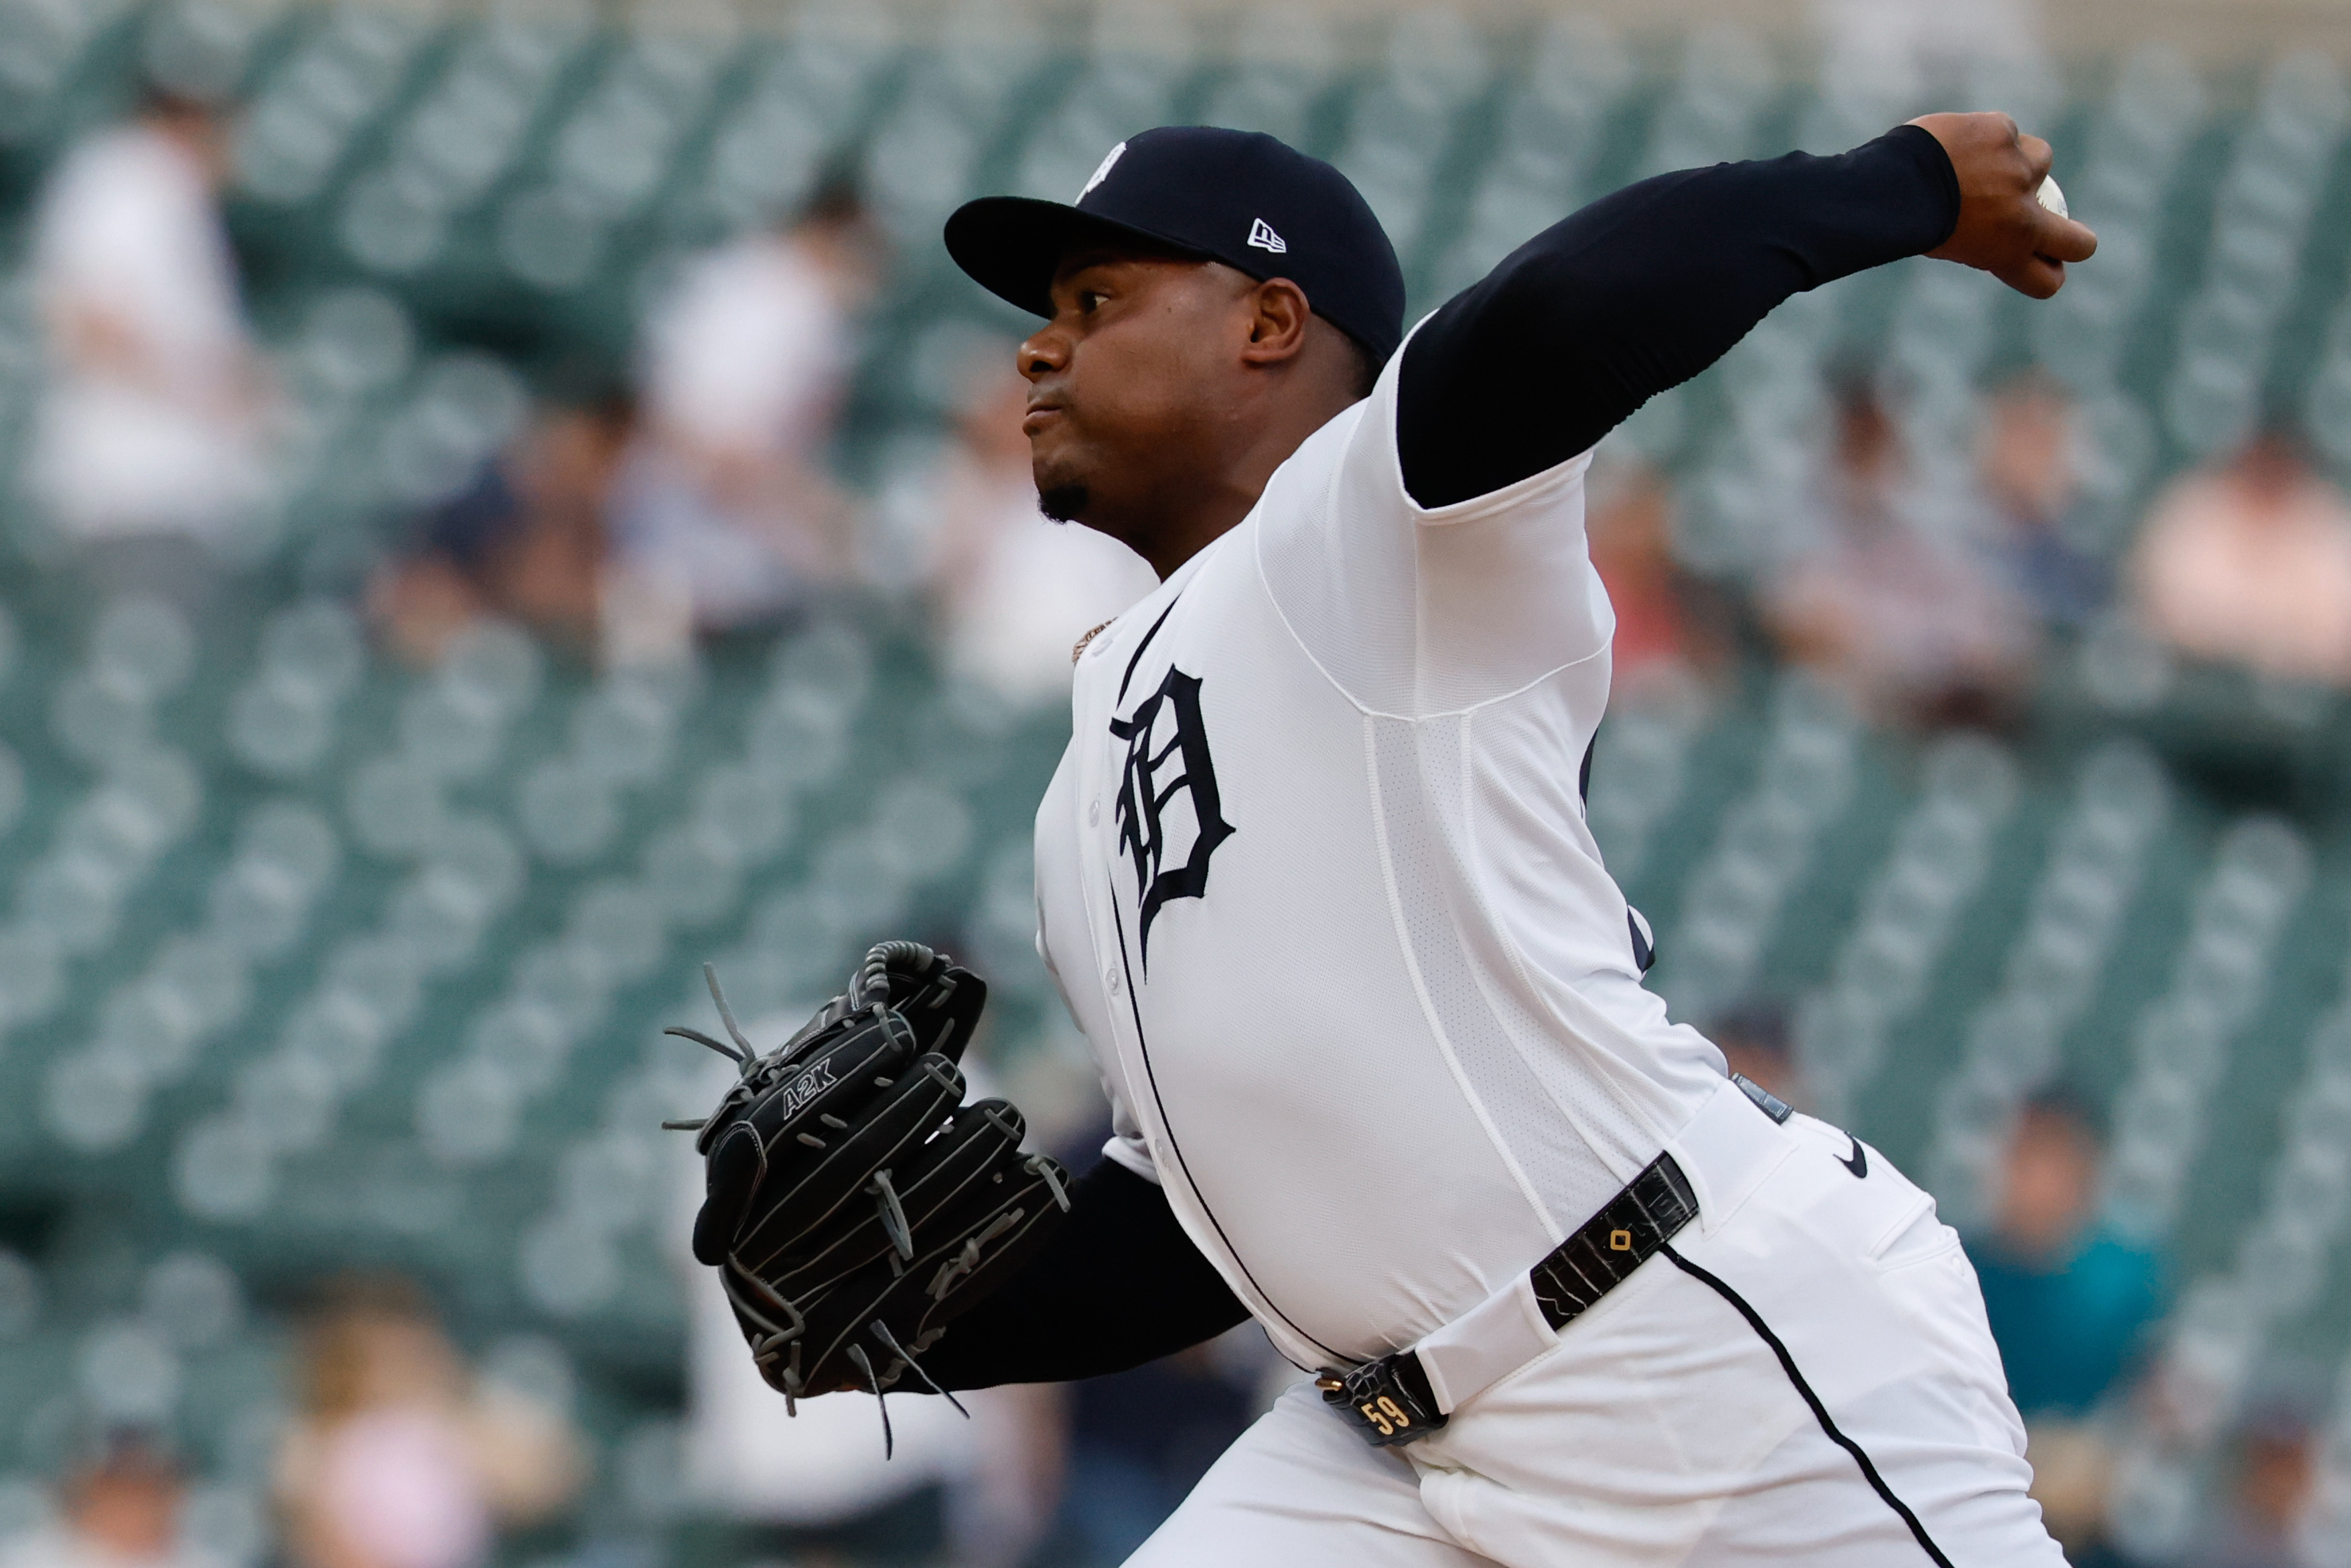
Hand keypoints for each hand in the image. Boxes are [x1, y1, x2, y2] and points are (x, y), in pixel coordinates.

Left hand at [1908, 112, 2097, 297]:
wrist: (1892, 185)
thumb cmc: (1906, 219)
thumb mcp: (1946, 243)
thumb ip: (1982, 238)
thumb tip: (1995, 230)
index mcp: (2006, 254)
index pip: (2048, 280)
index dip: (2049, 271)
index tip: (2043, 261)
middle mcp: (2024, 218)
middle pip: (2079, 243)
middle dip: (2076, 241)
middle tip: (2054, 227)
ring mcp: (2020, 173)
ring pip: (2041, 161)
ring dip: (2021, 161)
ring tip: (1980, 160)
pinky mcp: (2006, 135)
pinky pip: (2007, 132)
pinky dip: (1988, 135)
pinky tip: (1960, 140)